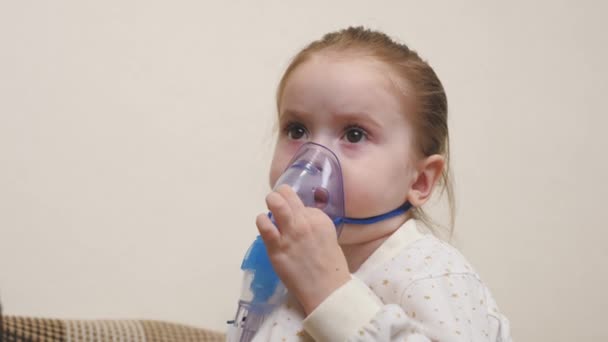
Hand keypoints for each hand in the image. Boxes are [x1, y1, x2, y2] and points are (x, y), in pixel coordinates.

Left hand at [256, 184, 350, 314]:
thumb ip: (313, 224)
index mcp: (320, 219)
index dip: (295, 207)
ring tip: (270, 209)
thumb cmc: (329, 266)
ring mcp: (290, 233)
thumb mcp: (327, 236)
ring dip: (271, 202)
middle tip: (277, 203)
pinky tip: (264, 224)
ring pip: (275, 202)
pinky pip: (264, 224)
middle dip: (280, 195)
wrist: (327, 289)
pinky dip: (262, 220)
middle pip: (287, 194)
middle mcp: (305, 222)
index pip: (301, 203)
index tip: (294, 216)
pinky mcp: (277, 247)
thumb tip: (298, 218)